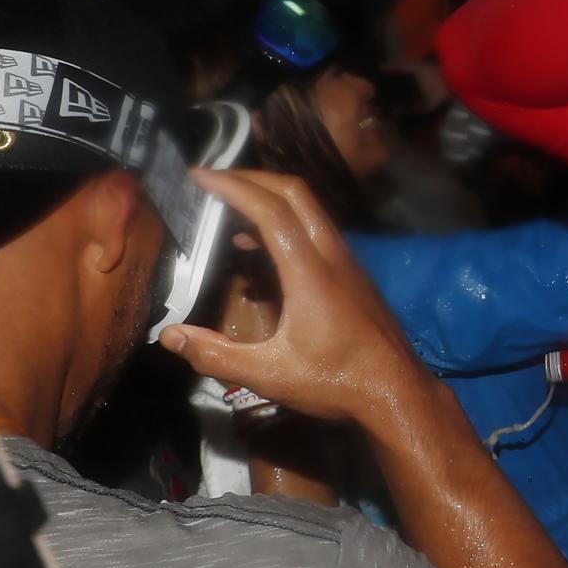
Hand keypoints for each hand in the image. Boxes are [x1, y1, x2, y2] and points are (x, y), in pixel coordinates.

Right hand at [158, 170, 431, 426]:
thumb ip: (216, 355)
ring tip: (229, 211)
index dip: (234, 186)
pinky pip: (318, 232)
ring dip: (271, 200)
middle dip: (252, 178)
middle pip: (296, 194)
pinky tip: (259, 249)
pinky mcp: (355, 275)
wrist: (397, 392)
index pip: (271, 210)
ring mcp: (349, 263)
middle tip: (213, 180)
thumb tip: (170, 335)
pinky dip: (286, 224)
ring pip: (311, 211)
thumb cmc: (336, 382)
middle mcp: (333, 256)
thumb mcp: (269, 375)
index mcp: (311, 272)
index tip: (200, 175)